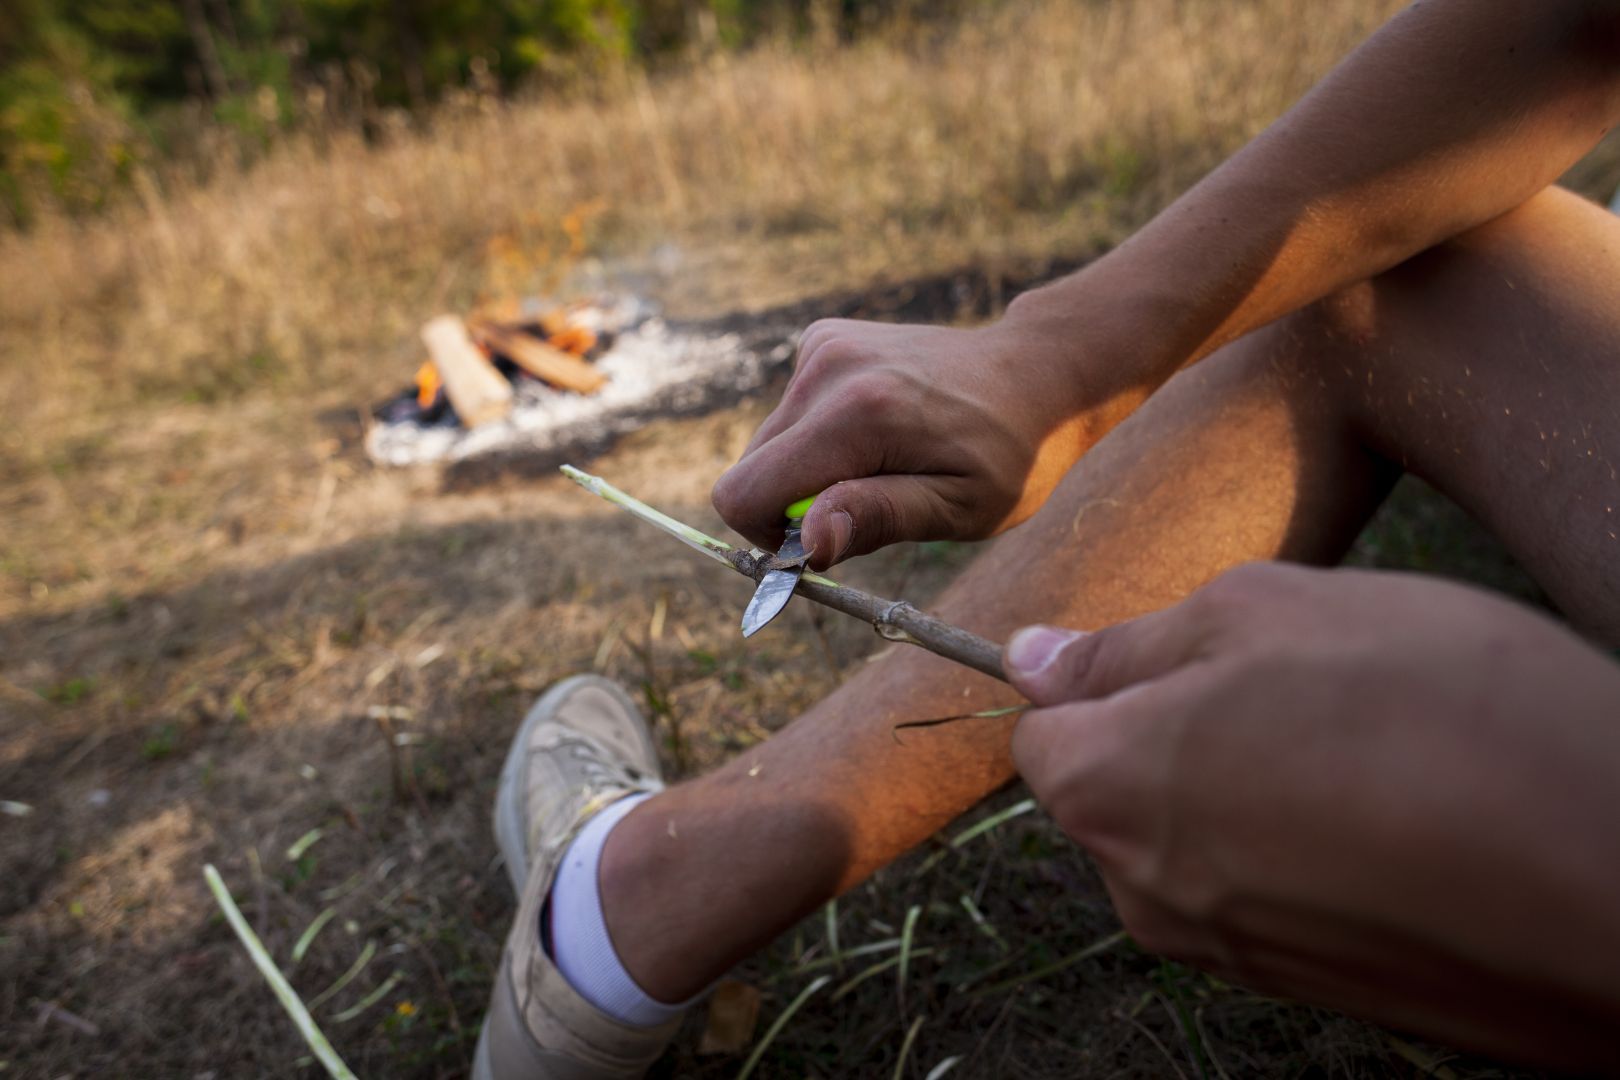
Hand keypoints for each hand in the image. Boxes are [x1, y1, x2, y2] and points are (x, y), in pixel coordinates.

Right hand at [712, 314, 1120, 568]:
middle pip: (752, 469)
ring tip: (886, 464)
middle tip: (871, 505)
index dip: (770, 535)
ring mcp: (823, 345)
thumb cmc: (1008, 456)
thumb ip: (878, 518)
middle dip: (796, 504)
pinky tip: (880, 430)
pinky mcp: (824, 338)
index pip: (745, 492)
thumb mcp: (959, 508)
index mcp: (857, 415)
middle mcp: (828, 368)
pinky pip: (792, 412)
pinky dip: (823, 435)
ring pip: (771, 443)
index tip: (826, 544)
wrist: (1037, 375)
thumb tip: (807, 539)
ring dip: (814, 470)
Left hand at [1003, 563, 1619, 1066]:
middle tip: (1306, 685)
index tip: (1191, 653)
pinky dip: (1309, 848)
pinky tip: (1401, 811)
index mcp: (1107, 790)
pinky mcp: (1309, 989)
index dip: (1104, 678)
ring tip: (1372, 746)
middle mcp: (1144, 893)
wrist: (1618, 882)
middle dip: (1183, 728)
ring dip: (1255, 785)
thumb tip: (1034, 660)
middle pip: (1118, 788)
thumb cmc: (1440, 714)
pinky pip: (1269, 894)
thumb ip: (1131, 645)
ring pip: (1198, 839)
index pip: (1041, 732)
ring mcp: (1228, 955)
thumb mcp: (1267, 613)